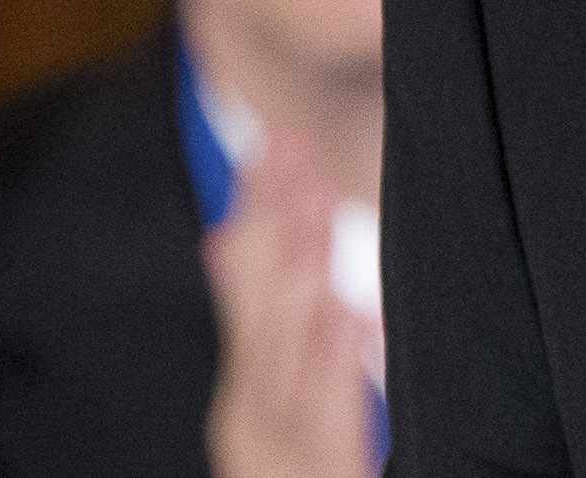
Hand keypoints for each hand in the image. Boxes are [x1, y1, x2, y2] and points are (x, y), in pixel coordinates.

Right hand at [203, 131, 378, 477]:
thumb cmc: (301, 471)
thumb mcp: (287, 396)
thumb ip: (278, 332)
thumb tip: (235, 245)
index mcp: (248, 381)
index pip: (249, 279)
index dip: (259, 208)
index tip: (275, 140)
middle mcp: (251, 402)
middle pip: (262, 295)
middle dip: (273, 215)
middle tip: (289, 141)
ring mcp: (279, 437)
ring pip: (288, 340)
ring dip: (301, 268)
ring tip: (317, 201)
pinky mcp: (317, 467)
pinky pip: (327, 409)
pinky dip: (335, 359)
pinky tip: (349, 311)